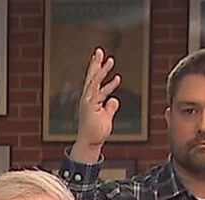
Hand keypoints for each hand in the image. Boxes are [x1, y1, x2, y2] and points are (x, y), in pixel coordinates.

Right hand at [71, 48, 121, 162]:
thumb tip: (114, 100)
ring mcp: (88, 102)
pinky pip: (101, 94)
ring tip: (110, 60)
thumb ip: (109, 107)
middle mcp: (87, 98)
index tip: (99, 57)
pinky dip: (109, 86)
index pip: (93, 80)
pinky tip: (117, 78)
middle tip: (99, 51)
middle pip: (91, 77)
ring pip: (95, 82)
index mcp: (90, 99)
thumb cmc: (97, 131)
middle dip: (95, 63)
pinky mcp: (90, 108)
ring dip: (102, 70)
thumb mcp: (106, 116)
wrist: (90, 143)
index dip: (96, 68)